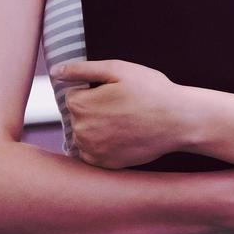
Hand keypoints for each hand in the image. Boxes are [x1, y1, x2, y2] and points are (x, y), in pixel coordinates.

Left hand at [52, 59, 186, 168]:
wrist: (178, 121)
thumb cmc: (151, 91)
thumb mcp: (119, 70)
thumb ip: (82, 69)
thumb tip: (55, 70)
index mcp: (81, 104)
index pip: (73, 96)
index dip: (94, 91)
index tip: (116, 93)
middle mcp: (80, 130)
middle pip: (77, 116)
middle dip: (94, 110)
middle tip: (123, 107)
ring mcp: (91, 149)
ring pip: (84, 134)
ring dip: (97, 128)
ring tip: (125, 122)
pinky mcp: (103, 164)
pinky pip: (92, 152)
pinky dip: (102, 145)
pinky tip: (122, 137)